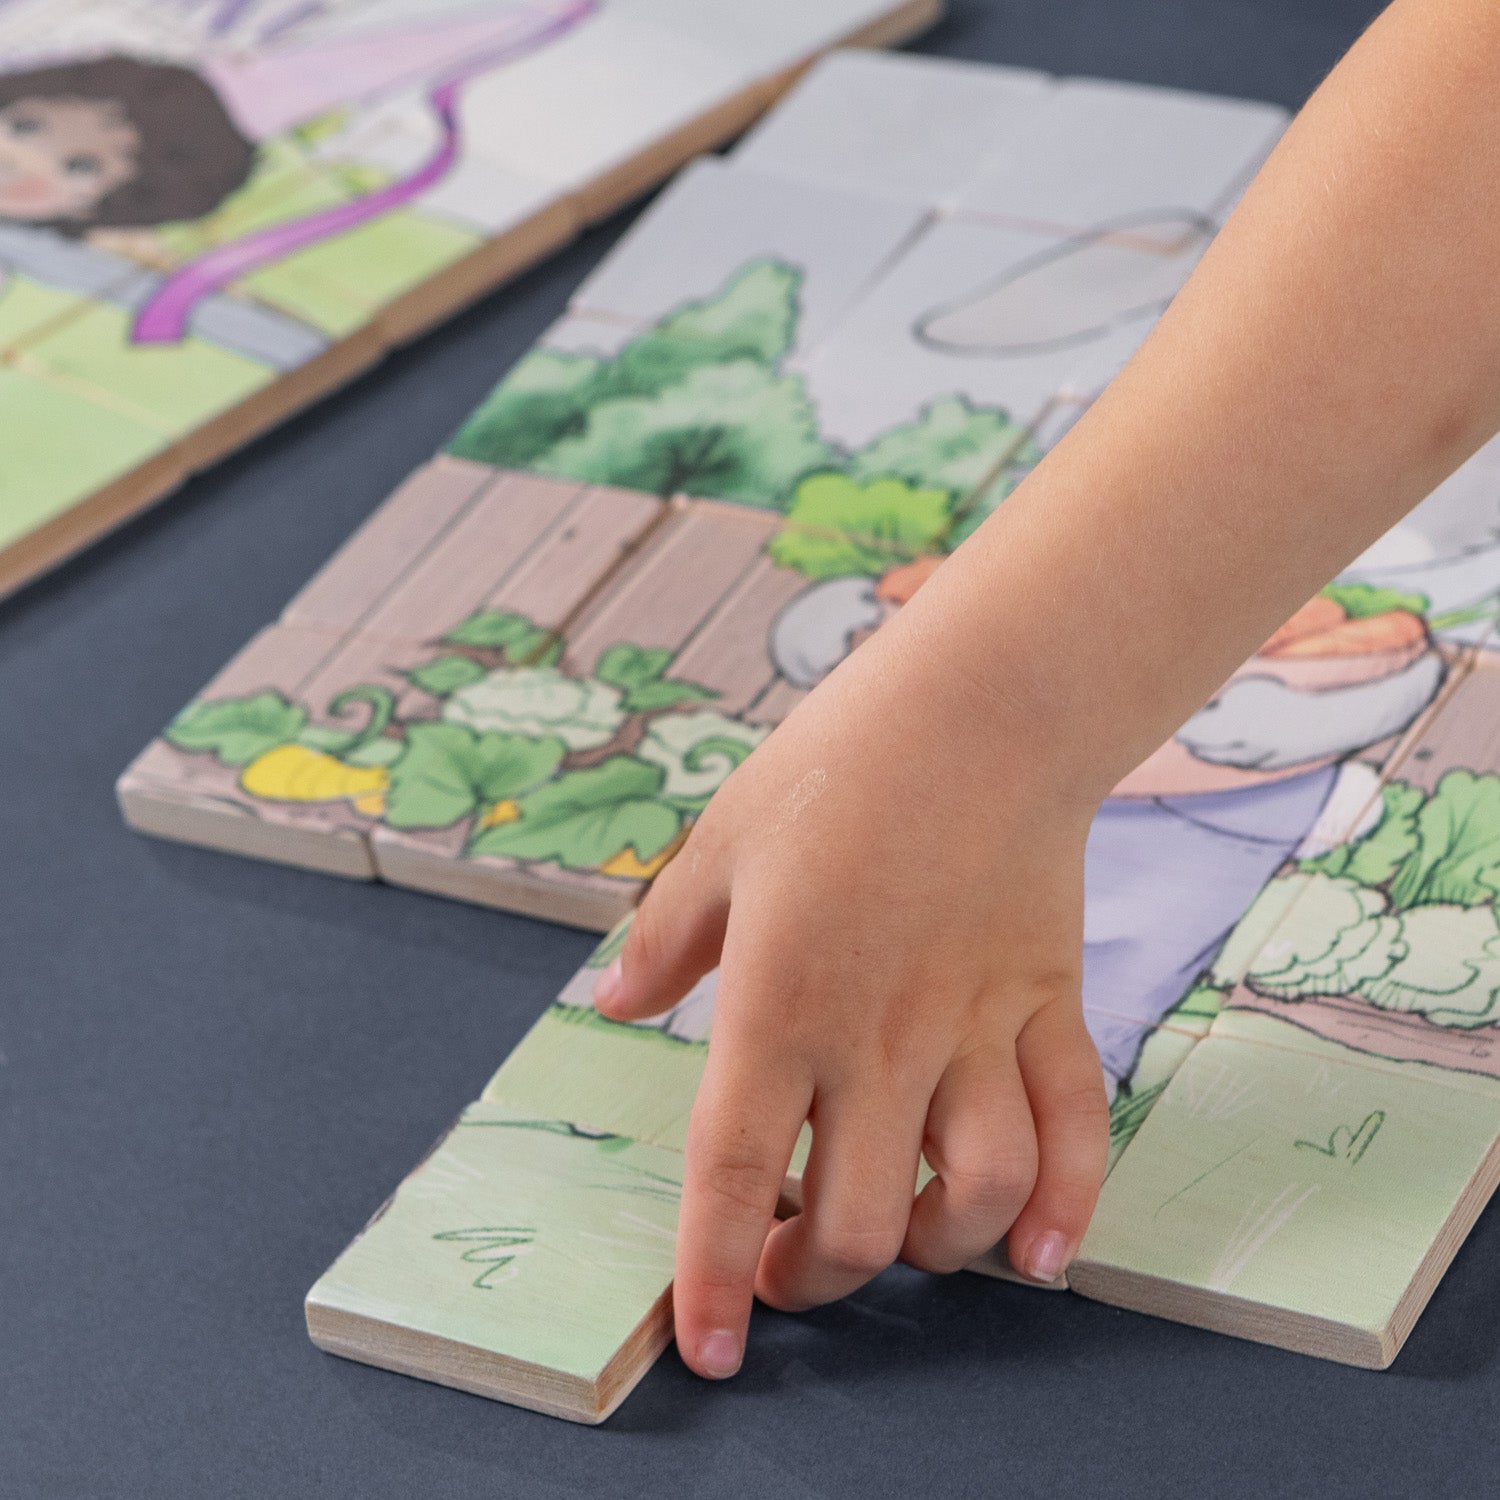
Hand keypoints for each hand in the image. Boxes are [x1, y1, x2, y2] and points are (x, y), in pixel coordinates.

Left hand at [592, 600, 1111, 1379]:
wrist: (982, 706)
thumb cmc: (838, 766)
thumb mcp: (722, 843)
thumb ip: (667, 937)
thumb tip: (618, 1003)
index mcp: (781, 1001)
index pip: (737, 1172)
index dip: (716, 1271)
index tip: (707, 1343)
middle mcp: (881, 1037)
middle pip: (862, 1220)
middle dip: (817, 1277)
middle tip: (792, 1266)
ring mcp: (978, 1027)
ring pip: (977, 1196)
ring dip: (938, 1253)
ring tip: (906, 1240)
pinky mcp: (1051, 1005)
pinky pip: (1078, 1128)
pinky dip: (1070, 1206)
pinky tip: (1042, 1252)